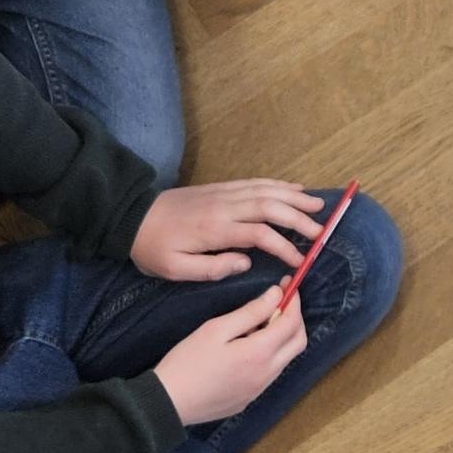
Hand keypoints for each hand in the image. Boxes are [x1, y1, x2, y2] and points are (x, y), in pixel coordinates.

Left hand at [133, 178, 325, 280]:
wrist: (132, 217)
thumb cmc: (154, 249)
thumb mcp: (175, 269)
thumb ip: (212, 268)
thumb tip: (246, 264)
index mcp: (215, 229)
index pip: (259, 234)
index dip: (283, 247)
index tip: (299, 261)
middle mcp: (224, 206)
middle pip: (270, 207)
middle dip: (299, 218)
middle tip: (321, 232)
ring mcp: (223, 193)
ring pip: (266, 190)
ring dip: (294, 197)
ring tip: (318, 206)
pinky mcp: (221, 187)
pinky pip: (255, 182)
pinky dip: (278, 184)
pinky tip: (293, 188)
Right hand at [152, 285, 310, 424]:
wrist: (167, 404)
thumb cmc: (187, 362)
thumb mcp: (216, 329)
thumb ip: (251, 312)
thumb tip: (277, 295)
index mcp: (259, 354)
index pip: (292, 323)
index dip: (293, 301)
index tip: (288, 285)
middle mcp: (267, 374)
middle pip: (298, 343)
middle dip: (295, 319)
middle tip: (280, 303)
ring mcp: (259, 390)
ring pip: (285, 359)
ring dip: (282, 338)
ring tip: (258, 324)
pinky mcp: (249, 400)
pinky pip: (270, 373)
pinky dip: (270, 355)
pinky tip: (247, 349)